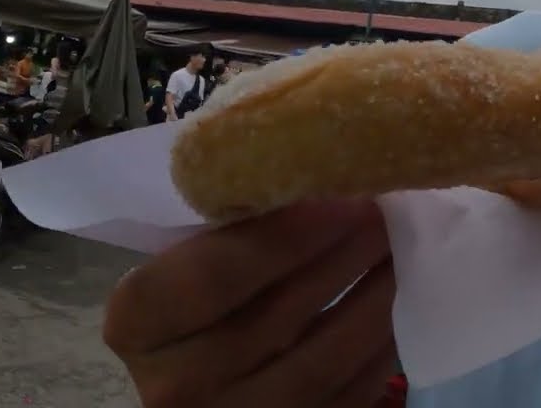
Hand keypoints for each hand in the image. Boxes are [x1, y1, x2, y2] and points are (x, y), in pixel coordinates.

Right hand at [103, 199, 396, 406]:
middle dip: (342, 255)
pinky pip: (350, 394)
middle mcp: (175, 384)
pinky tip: (403, 298)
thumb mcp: (185, 254)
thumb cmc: (193, 289)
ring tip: (404, 246)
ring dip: (376, 296)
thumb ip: (227, 221)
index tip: (340, 195)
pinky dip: (385, 343)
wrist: (198, 374)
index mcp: (137, 322)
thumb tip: (314, 157)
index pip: (211, 276)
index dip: (282, 236)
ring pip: (323, 359)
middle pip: (276, 315)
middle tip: (387, 208)